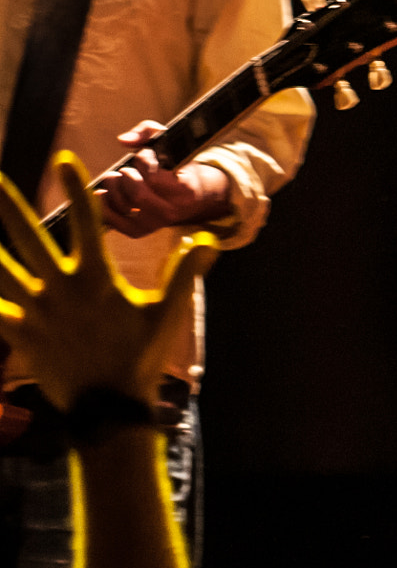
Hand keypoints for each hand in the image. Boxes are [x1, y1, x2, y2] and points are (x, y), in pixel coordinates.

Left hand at [0, 151, 216, 407]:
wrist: (108, 407)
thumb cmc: (139, 357)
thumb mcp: (167, 313)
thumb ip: (183, 273)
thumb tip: (206, 240)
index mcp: (96, 278)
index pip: (85, 223)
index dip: (77, 189)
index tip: (64, 160)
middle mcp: (60, 288)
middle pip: (27, 238)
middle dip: (8, 205)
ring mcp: (35, 311)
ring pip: (1, 269)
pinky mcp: (19, 333)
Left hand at [96, 124, 231, 237]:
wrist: (195, 198)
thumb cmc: (178, 167)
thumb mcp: (172, 143)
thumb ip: (148, 132)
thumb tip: (123, 140)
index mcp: (185, 189)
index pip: (155, 175)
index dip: (143, 160)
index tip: (144, 155)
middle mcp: (172, 209)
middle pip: (138, 193)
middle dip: (126, 176)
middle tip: (125, 170)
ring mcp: (156, 223)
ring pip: (125, 207)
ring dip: (112, 189)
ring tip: (113, 179)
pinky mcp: (140, 231)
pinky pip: (115, 222)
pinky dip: (103, 206)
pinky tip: (102, 195)